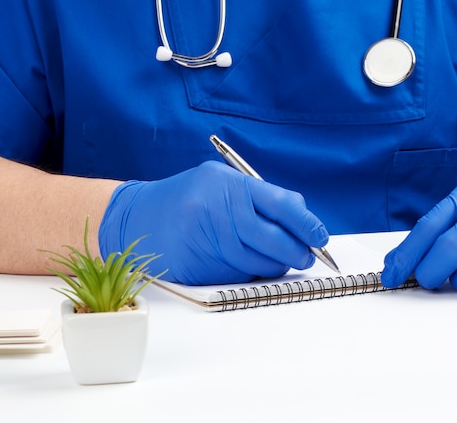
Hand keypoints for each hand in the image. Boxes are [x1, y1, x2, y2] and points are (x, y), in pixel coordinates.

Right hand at [99, 161, 327, 284]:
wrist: (135, 219)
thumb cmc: (187, 197)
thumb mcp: (220, 181)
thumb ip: (260, 196)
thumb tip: (303, 217)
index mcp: (226, 182)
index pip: (280, 203)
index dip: (306, 223)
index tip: (320, 236)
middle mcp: (215, 209)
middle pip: (272, 238)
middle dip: (297, 251)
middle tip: (307, 256)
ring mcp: (204, 239)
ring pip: (258, 261)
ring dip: (276, 265)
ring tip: (281, 261)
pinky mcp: (196, 265)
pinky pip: (238, 274)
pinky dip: (252, 272)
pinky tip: (252, 265)